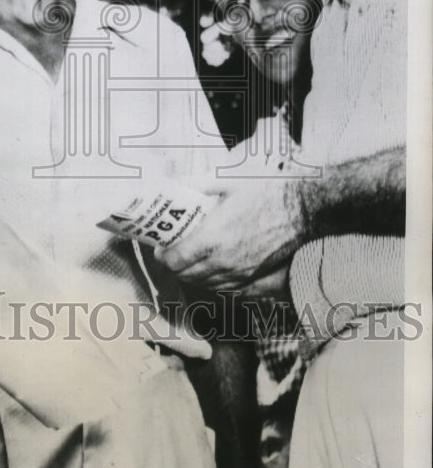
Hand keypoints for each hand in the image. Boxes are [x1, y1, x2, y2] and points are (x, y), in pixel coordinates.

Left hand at [154, 176, 305, 290]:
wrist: (305, 204)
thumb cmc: (268, 188)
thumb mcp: (228, 178)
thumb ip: (197, 182)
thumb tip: (175, 182)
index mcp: (213, 238)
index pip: (176, 260)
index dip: (163, 255)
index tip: (161, 246)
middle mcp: (224, 262)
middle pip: (187, 275)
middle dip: (175, 264)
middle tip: (172, 249)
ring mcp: (241, 272)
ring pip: (205, 284)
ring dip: (192, 274)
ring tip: (189, 258)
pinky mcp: (256, 276)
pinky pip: (226, 288)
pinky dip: (213, 282)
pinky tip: (212, 269)